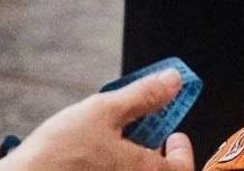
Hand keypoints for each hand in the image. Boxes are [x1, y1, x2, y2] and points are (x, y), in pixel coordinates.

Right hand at [0, 70, 194, 170]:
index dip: (183, 150)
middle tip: (141, 131)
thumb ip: (143, 96)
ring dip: (129, 157)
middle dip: (153, 151)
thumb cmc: (60, 152)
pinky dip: (109, 165)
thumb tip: (173, 81)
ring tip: (110, 138)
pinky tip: (90, 155)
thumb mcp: (104, 111)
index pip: (183, 169)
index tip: (174, 134)